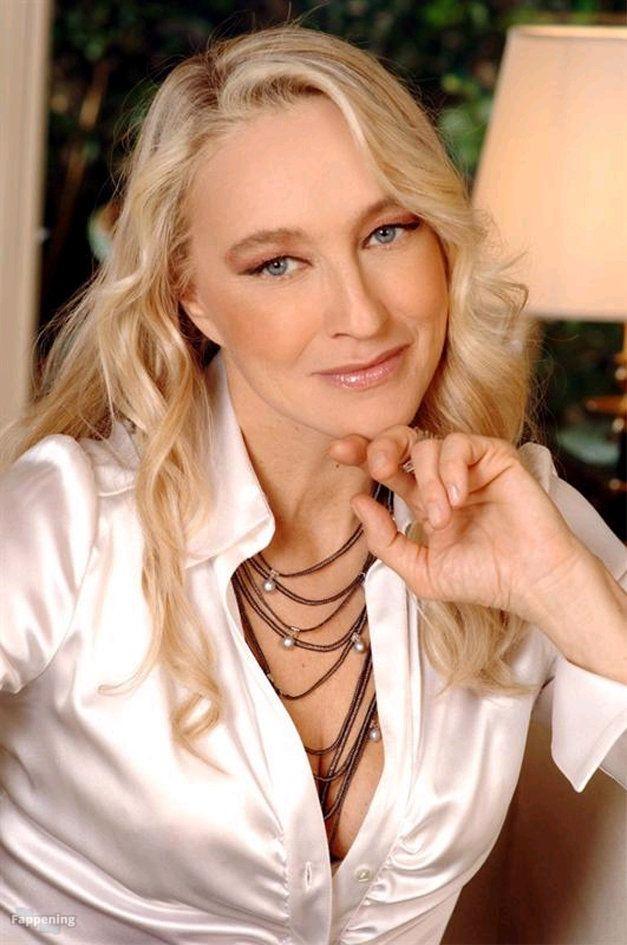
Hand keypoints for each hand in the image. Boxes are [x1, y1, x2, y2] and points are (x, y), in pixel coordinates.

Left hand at [327, 427, 591, 624]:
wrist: (530, 582)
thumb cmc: (481, 579)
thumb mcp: (420, 571)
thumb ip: (384, 540)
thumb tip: (356, 501)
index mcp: (422, 500)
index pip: (387, 467)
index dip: (361, 452)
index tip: (338, 450)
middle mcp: (442, 478)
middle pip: (402, 440)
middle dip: (381, 446)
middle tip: (379, 466)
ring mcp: (469, 467)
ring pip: (429, 445)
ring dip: (427, 481)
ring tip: (443, 518)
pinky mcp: (495, 458)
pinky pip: (461, 444)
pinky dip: (450, 470)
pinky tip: (457, 499)